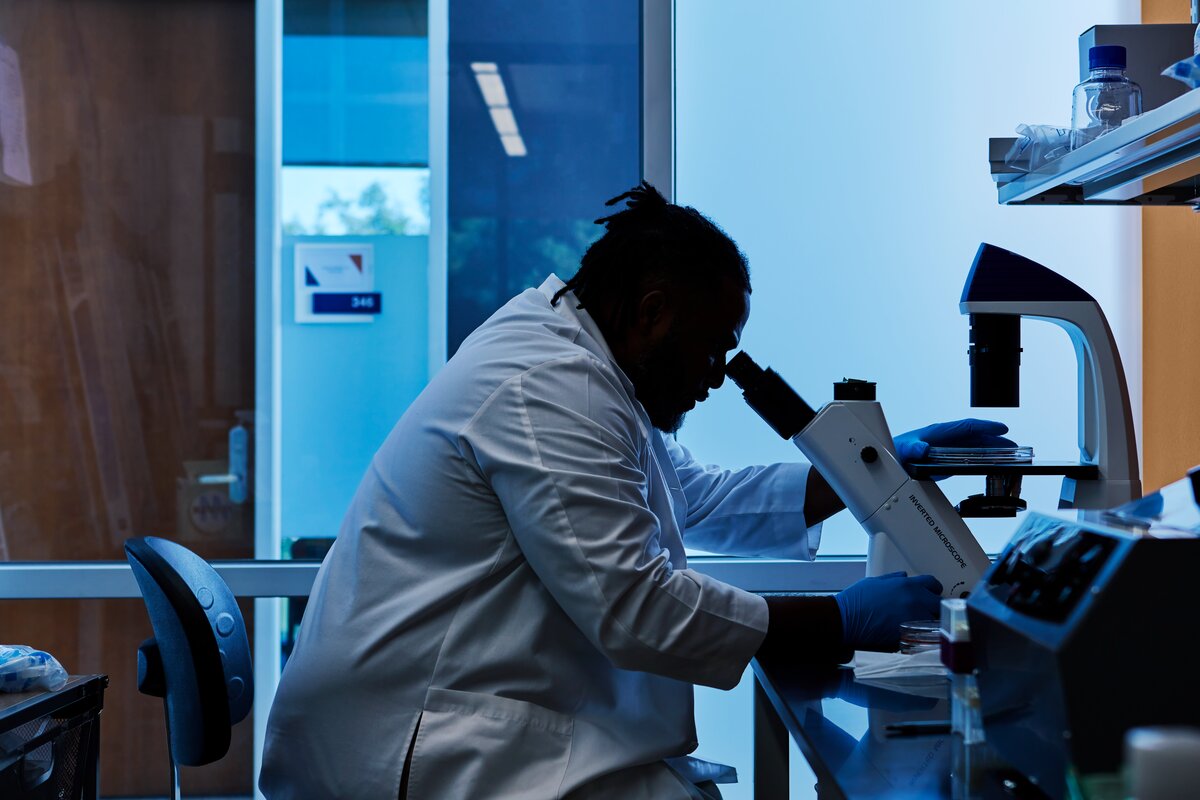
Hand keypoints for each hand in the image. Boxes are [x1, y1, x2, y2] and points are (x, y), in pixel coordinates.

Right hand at [835, 571, 942, 651]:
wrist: (845, 620)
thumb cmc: (856, 601)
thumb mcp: (875, 582)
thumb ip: (894, 579)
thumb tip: (904, 577)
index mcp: (908, 586)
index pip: (933, 584)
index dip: (933, 589)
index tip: (930, 594)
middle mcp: (915, 601)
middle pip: (940, 603)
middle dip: (936, 607)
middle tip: (928, 611)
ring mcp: (914, 620)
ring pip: (935, 621)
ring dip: (930, 622)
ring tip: (920, 624)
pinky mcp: (909, 636)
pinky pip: (924, 636)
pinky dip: (921, 635)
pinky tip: (912, 634)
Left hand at [892, 418, 1013, 465]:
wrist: (889, 462)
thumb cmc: (895, 450)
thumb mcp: (904, 448)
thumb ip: (913, 448)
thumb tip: (922, 448)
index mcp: (939, 432)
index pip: (967, 427)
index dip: (985, 427)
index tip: (1002, 429)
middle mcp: (947, 439)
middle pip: (976, 437)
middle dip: (996, 440)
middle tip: (1015, 447)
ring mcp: (949, 449)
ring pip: (976, 447)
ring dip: (993, 450)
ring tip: (1011, 455)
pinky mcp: (948, 460)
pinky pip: (970, 458)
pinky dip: (983, 460)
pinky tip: (994, 465)